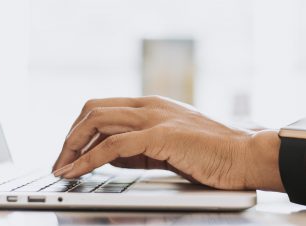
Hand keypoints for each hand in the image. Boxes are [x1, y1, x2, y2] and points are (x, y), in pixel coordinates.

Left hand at [52, 96, 283, 190]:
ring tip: (62, 169)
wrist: (245, 156)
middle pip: (92, 109)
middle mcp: (150, 105)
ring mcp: (155, 118)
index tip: (68, 153)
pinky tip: (78, 172)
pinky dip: (88, 160)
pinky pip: (112, 146)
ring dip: (72, 147)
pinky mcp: (160, 136)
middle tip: (60, 163)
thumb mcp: (169, 147)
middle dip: (69, 137)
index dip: (79, 130)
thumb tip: (109, 156)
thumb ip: (139, 148)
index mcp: (152, 104)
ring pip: (96, 121)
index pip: (102, 107)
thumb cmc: (214, 155)